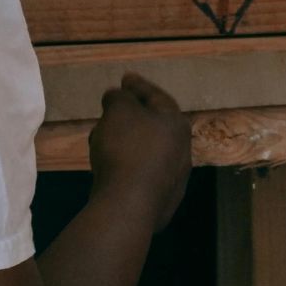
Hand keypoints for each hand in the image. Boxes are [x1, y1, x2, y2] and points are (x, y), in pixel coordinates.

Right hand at [88, 73, 190, 232]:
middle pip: (153, 126)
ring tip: (103, 140)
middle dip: (131, 116)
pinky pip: (139, 174)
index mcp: (176, 124)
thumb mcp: (119, 111)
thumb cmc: (126, 149)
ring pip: (146, 151)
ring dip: (125, 142)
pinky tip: (109, 168)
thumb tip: (118, 95)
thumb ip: (119, 98)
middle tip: (112, 111)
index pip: (157, 97)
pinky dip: (125, 165)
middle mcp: (181, 150)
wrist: (128, 206)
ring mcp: (173, 179)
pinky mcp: (160, 201)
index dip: (138, 86)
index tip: (124, 78)